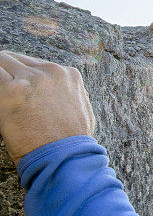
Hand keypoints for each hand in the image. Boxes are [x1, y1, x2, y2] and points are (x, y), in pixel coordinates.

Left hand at [0, 50, 95, 165]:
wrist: (65, 157)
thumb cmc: (72, 140)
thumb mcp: (81, 108)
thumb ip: (68, 92)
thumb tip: (54, 90)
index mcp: (69, 75)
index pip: (34, 64)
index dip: (20, 75)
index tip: (13, 85)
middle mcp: (51, 72)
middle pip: (16, 59)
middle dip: (6, 72)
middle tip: (3, 91)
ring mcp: (32, 79)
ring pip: (2, 61)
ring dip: (0, 77)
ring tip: (3, 97)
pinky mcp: (13, 90)